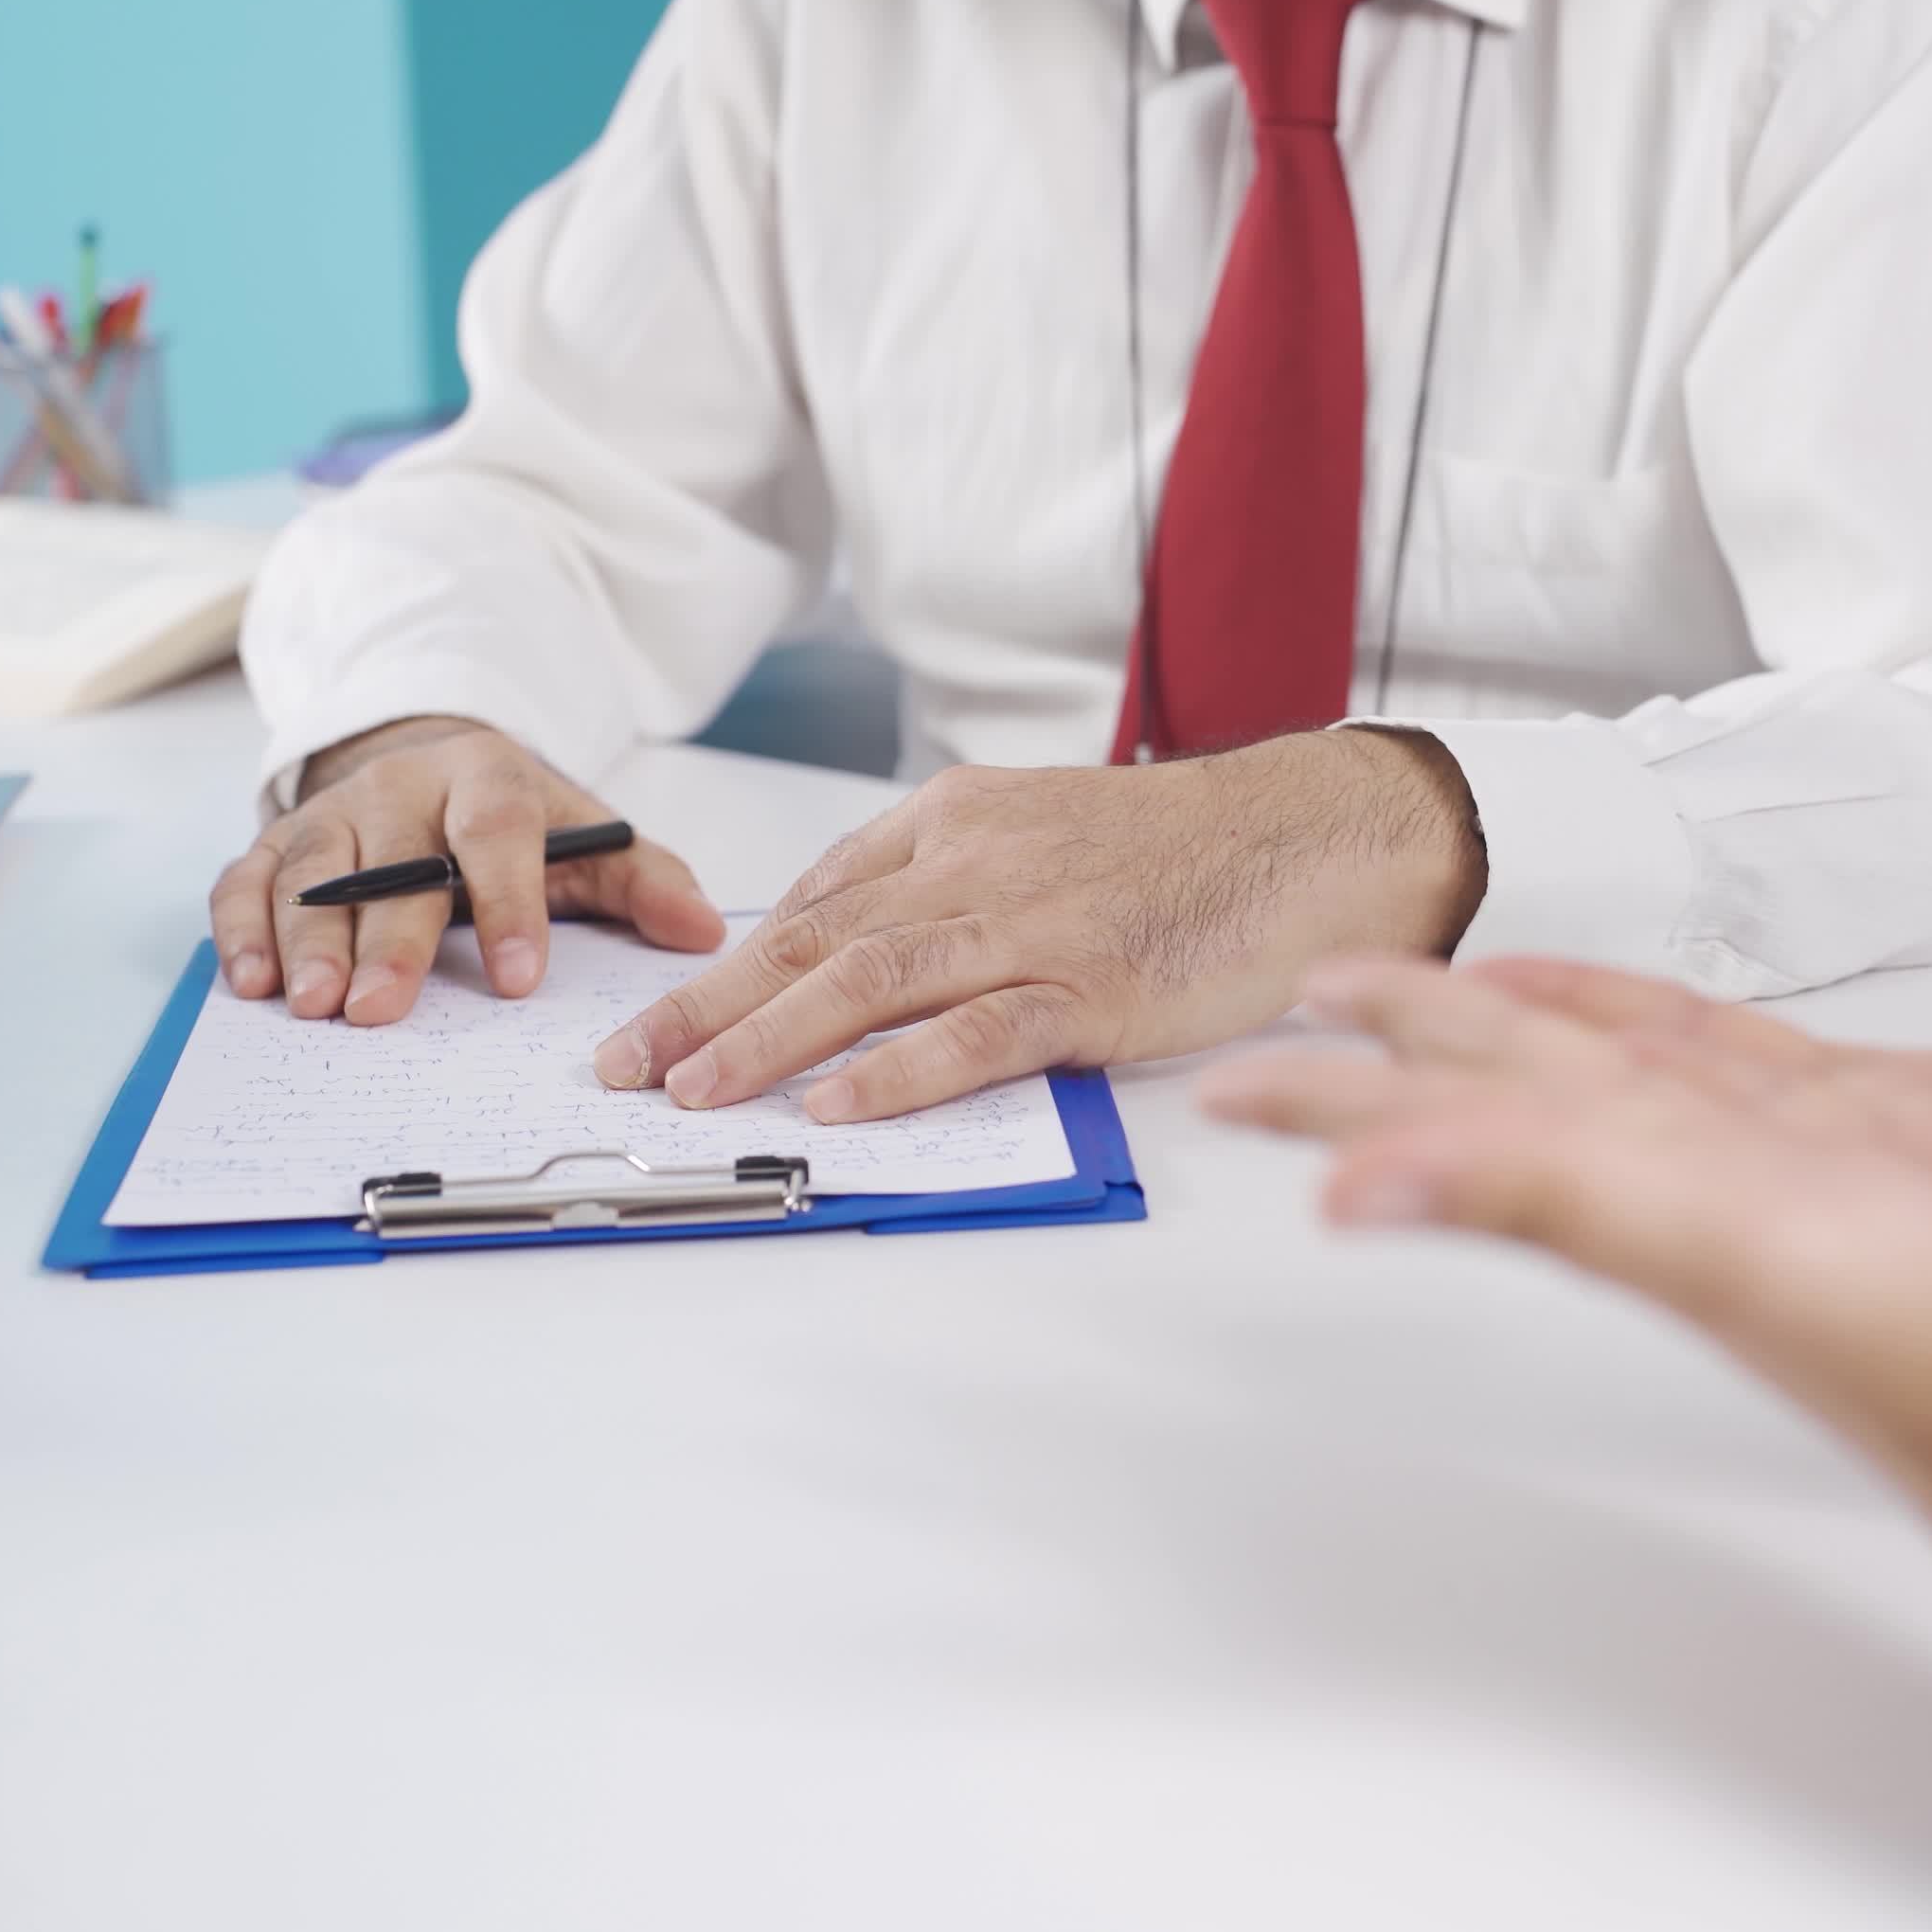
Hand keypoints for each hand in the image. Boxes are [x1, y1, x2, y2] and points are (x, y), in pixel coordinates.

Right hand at [210, 717, 725, 1025]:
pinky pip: (246, 879)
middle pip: (390, 859)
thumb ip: (643, 879)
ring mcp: (332, 813)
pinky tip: (251, 983)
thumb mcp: (586, 835)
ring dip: (306, 939)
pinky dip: (241, 927)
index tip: (517, 979)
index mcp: (485, 777)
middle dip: (386, 939)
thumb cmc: (510, 818)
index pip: (496, 832)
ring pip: (310, 870)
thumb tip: (700, 930)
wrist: (427, 756)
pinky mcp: (278, 840)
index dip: (508, 903)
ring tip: (311, 1006)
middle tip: (378, 1010)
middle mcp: (399, 788)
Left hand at [589, 728, 1484, 1121]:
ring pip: (871, 981)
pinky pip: (979, 1033)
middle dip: (707, 1007)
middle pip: (814, 941)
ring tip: (695, 1092)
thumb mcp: (1037, 830)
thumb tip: (843, 946)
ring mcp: (1032, 926)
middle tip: (630, 1066)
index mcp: (954, 824)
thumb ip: (943, 879)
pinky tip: (838, 1107)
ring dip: (769, 1040)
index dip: (723, 965)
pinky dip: (902, 1072)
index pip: (814, 899)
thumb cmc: (1175, 851)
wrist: (1300, 835)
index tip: (659, 1021)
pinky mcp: (1092, 988)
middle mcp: (975, 866)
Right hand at [1200, 959, 1931, 1564]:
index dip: (1580, 1017)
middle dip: (1425, 1054)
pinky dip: (1464, 1181)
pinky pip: (1577, 1201)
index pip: (1690, 1060)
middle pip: (1571, 1093)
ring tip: (1263, 1073)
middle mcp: (1797, 1183)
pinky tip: (1352, 1175)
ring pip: (1543, 1131)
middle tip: (1292, 1023)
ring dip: (1397, 1100)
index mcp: (1879, 1141)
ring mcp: (1763, 1221)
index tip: (1478, 989)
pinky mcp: (1748, 1253)